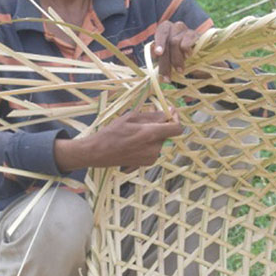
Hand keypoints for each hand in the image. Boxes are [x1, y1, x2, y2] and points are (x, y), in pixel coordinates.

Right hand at [55, 110, 182, 171]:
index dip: (176, 118)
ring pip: (160, 140)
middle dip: (159, 124)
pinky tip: (134, 141)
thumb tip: (168, 113)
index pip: (177, 128)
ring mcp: (152, 157)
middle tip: (144, 118)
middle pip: (166, 133)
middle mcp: (154, 148)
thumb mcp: (130, 117)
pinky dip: (148, 142)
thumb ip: (152, 115)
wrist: (98, 153)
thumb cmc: (112, 133)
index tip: (170, 112)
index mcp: (151, 134)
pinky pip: (154, 148)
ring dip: (152, 133)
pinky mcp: (148, 163)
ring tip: (135, 131)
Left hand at [152, 21, 201, 80]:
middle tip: (166, 77)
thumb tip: (153, 53)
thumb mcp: (165, 54)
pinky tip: (188, 56)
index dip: (159, 42)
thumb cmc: (176, 53)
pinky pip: (189, 40)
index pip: (161, 32)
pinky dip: (186, 49)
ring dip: (176, 59)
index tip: (158, 54)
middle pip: (169, 41)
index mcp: (165, 28)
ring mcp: (186, 29)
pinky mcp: (196, 34)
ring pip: (177, 42)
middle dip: (166, 61)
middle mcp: (175, 26)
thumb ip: (159, 53)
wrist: (196, 53)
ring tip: (179, 70)